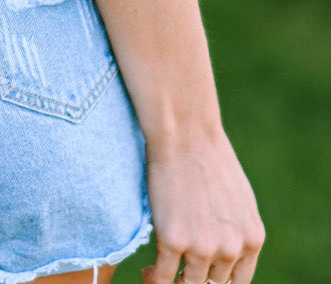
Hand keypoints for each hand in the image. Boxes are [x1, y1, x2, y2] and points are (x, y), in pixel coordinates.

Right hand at [141, 130, 264, 283]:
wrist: (184, 132)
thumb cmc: (207, 156)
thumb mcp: (238, 198)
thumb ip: (236, 229)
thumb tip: (225, 252)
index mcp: (251, 238)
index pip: (238, 283)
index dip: (216, 283)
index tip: (199, 277)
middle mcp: (231, 248)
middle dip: (193, 281)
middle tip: (176, 273)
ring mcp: (203, 247)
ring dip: (173, 283)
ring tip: (157, 274)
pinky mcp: (173, 241)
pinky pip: (164, 277)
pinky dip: (155, 279)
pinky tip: (148, 271)